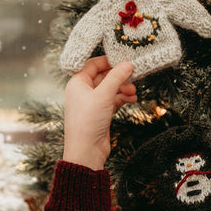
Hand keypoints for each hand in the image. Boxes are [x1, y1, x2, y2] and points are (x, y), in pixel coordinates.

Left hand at [62, 56, 135, 170]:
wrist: (86, 150)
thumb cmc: (88, 122)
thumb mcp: (103, 95)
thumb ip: (116, 77)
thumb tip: (128, 64)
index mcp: (77, 83)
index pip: (93, 65)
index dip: (108, 61)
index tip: (124, 59)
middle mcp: (83, 91)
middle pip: (104, 77)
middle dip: (119, 77)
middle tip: (133, 77)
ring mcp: (92, 103)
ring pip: (110, 89)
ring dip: (123, 89)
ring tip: (133, 92)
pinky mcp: (100, 113)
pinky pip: (113, 100)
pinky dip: (122, 99)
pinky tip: (131, 99)